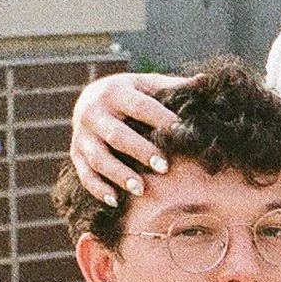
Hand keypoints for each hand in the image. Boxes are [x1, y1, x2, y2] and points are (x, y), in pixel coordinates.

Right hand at [67, 70, 185, 204]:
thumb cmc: (129, 94)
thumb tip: (205, 82)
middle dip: (140, 151)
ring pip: (98, 158)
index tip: (182, 132)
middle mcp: (94, 112)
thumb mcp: (147, 85)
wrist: (88, 99)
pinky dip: (98, 188)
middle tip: (164, 167)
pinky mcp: (76, 154)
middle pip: (117, 135)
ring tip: (140, 189)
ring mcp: (83, 135)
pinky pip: (84, 174)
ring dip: (119, 174)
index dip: (161, 119)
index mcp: (115, 91)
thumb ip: (172, 87)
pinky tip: (115, 200)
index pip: (140, 106)